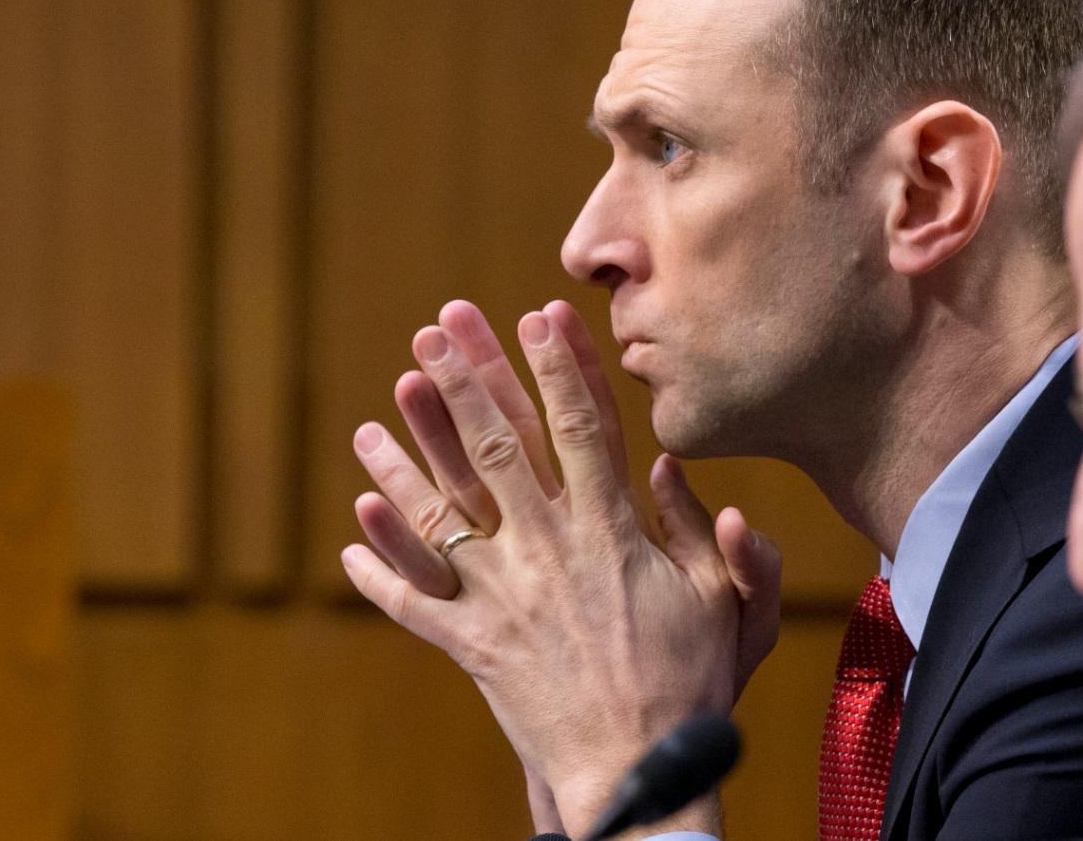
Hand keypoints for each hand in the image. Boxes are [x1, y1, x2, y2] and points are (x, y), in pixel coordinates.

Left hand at [341, 300, 770, 835]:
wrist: (640, 769)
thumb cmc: (694, 683)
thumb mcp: (730, 602)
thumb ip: (711, 534)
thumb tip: (672, 468)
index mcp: (612, 532)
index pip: (580, 427)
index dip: (559, 366)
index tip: (539, 313)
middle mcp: (549, 551)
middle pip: (496, 446)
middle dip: (467, 378)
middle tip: (438, 327)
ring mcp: (503, 597)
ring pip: (442, 509)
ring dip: (408, 453)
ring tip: (382, 404)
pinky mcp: (473, 644)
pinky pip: (413, 599)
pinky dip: (379, 563)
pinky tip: (353, 522)